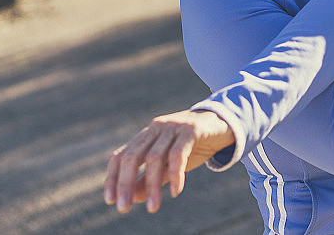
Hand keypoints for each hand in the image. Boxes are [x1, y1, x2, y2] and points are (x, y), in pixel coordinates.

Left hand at [104, 109, 233, 213]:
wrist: (223, 125)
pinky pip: (178, 154)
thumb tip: (131, 198)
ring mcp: (173, 127)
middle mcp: (155, 128)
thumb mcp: (168, 165)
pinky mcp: (191, 130)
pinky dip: (175, 175)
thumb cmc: (193, 146)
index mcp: (146, 136)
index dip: (112, 178)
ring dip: (151, 186)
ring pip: (154, 158)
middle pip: (133, 156)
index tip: (110, 201)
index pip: (121, 155)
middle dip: (125, 183)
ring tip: (153, 208)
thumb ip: (150, 179)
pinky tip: (175, 191)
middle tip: (123, 208)